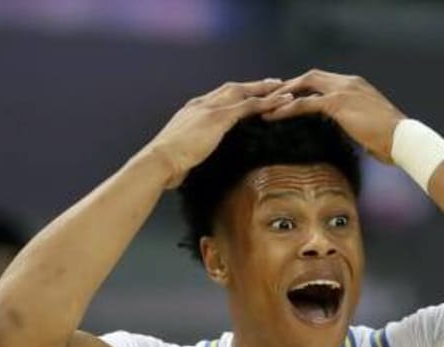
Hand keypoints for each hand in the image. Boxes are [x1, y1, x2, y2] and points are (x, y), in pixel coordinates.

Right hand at [142, 79, 292, 188]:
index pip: (218, 97)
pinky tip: (281, 102)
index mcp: (191, 111)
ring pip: (243, 92)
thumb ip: (194, 149)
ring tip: (284, 88)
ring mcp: (209, 108)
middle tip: (273, 84)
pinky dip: (266, 103)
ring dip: (264, 89)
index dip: (236, 94)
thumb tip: (198, 159)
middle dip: (253, 86)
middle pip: (232, 89)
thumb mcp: (183, 152)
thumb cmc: (167, 165)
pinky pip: (247, 106)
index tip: (249, 94)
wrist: (159, 162)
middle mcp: (200, 104)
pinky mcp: (217, 117)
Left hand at [263, 70, 406, 163]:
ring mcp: (342, 90)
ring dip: (284, 94)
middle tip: (273, 96)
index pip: (324, 80)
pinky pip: (305, 103)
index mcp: (356, 85)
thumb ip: (356, 122)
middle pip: (311, 76)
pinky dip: (287, 108)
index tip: (291, 95)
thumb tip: (351, 132)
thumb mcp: (370, 126)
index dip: (306, 86)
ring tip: (266, 103)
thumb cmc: (391, 139)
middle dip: (291, 85)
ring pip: (305, 85)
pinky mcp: (337, 103)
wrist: (402, 139)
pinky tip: (273, 115)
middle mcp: (348, 82)